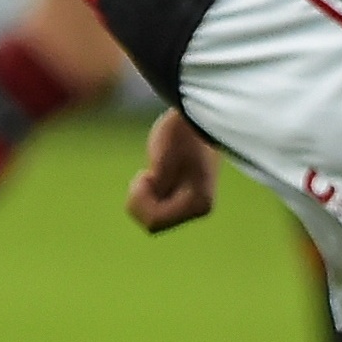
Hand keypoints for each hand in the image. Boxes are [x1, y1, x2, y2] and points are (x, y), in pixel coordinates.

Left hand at [127, 108, 218, 232]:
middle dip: (142, 198)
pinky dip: (147, 192)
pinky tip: (155, 173)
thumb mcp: (162, 161)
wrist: (192, 116)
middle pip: (153, 222)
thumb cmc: (180, 132)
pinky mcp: (182, 198)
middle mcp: (199, 209)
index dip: (141, 198)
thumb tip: (150, 225)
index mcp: (199, 203)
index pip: (155, 220)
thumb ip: (157, 195)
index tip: (146, 172)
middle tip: (148, 172)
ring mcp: (191, 204)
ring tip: (152, 171)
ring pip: (151, 217)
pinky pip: (153, 207)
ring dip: (143, 195)